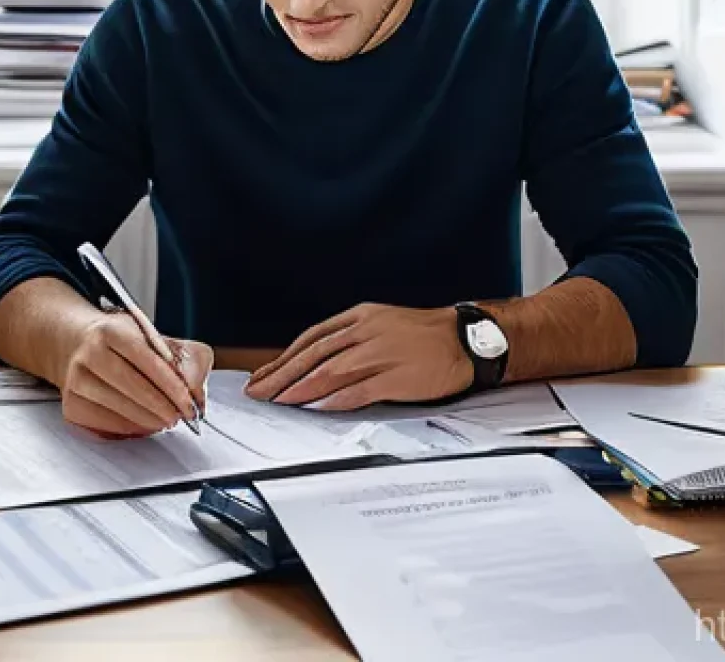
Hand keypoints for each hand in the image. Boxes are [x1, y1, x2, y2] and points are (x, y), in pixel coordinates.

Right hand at [59, 312, 212, 437]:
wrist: (74, 343)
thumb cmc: (120, 341)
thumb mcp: (153, 335)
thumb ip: (184, 358)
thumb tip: (196, 393)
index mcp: (112, 330)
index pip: (147, 359)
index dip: (171, 384)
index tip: (189, 401)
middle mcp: (89, 354)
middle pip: (131, 385)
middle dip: (162, 405)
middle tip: (181, 415)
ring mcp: (76, 381)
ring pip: (118, 407)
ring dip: (148, 420)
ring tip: (166, 421)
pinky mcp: (71, 405)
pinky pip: (104, 423)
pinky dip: (129, 428)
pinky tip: (143, 424)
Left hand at [244, 303, 472, 410]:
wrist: (465, 338)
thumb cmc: (424, 335)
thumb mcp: (381, 324)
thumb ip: (350, 341)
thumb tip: (316, 364)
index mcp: (361, 316)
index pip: (312, 338)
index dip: (284, 358)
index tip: (264, 375)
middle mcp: (366, 330)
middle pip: (314, 355)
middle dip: (282, 375)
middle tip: (260, 391)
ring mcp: (381, 352)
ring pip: (330, 372)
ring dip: (300, 389)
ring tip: (280, 401)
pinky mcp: (396, 376)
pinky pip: (358, 390)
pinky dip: (334, 400)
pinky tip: (318, 408)